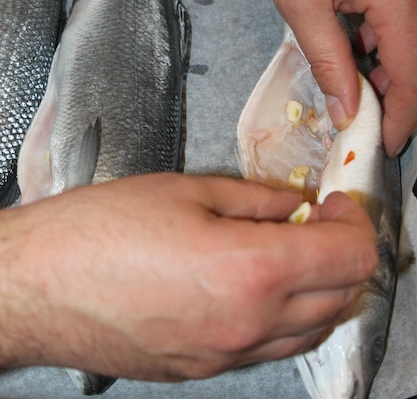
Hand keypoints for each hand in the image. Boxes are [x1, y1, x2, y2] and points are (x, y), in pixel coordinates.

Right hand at [0, 173, 376, 380]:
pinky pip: (271, 348)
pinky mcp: (204, 370)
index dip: (355, 223)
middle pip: (340, 298)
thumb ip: (257, 200)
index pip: (349, 257)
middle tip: (319, 221)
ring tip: (292, 250)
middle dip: (344, 254)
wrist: (36, 285)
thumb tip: (297, 206)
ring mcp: (227, 357)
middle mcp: (248, 327)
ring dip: (320, 289)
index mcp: (250, 272)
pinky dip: (286, 316)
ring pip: (312, 330)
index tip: (337, 203)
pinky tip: (257, 283)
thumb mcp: (187, 191)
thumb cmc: (102, 228)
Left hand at [225, 0, 416, 156]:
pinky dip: (391, 22)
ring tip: (354, 65)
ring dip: (392, 54)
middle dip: (397, 88)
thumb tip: (346, 109)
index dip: (400, 116)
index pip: (412, 74)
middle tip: (365, 109)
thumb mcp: (302, 4)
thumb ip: (330, 62)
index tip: (384, 142)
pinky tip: (360, 28)